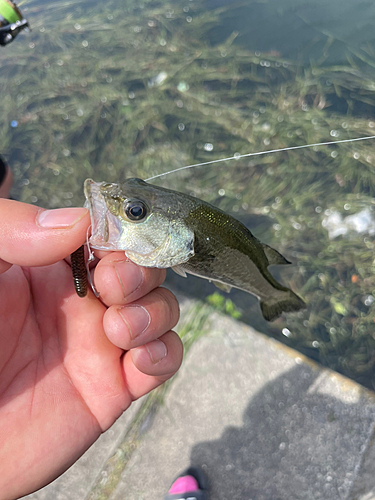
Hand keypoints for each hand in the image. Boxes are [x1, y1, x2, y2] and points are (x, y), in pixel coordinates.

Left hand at [0, 200, 181, 499]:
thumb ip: (11, 230)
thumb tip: (77, 222)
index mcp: (50, 266)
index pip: (105, 233)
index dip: (119, 230)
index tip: (113, 238)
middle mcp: (83, 300)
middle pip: (143, 267)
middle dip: (141, 270)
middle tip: (113, 284)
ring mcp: (102, 341)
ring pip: (160, 308)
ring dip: (155, 311)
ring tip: (119, 329)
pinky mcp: (115, 385)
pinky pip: (163, 359)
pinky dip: (165, 352)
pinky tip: (140, 359)